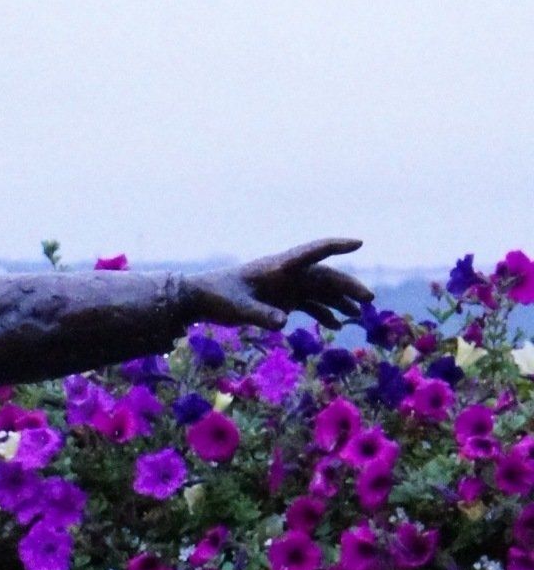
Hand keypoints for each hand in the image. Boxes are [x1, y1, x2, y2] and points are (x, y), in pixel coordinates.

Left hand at [187, 238, 371, 333]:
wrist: (199, 299)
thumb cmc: (216, 297)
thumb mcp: (237, 307)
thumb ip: (260, 315)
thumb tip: (282, 324)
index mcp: (278, 267)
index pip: (312, 252)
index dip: (335, 246)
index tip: (359, 243)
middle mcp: (286, 274)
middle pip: (324, 277)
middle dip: (347, 286)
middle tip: (369, 300)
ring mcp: (285, 287)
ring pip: (320, 291)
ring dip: (339, 301)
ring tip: (359, 315)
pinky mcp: (281, 300)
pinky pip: (308, 305)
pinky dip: (322, 314)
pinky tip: (336, 326)